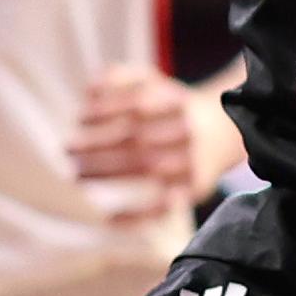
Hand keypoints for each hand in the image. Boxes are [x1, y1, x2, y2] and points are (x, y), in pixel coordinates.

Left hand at [69, 63, 244, 217]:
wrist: (228, 131)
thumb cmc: (174, 105)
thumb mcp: (154, 81)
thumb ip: (120, 76)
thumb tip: (88, 90)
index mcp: (178, 101)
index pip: (138, 103)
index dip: (105, 110)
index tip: (80, 118)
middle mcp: (189, 131)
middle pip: (139, 137)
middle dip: (98, 145)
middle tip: (68, 150)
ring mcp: (193, 162)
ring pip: (148, 168)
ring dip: (108, 173)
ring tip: (77, 175)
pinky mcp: (196, 189)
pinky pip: (165, 207)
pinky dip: (137, 216)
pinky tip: (109, 219)